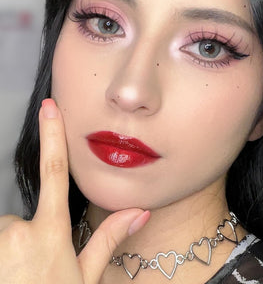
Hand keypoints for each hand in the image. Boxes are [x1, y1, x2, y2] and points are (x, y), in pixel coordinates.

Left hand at [0, 99, 149, 283]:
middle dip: (23, 234)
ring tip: (15, 275)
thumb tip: (138, 211)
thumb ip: (108, 239)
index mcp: (50, 231)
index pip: (55, 171)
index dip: (54, 135)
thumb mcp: (84, 278)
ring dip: (6, 249)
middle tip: (28, 267)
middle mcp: (17, 231)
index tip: (50, 107)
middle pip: (19, 215)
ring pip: (1, 232)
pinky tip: (7, 273)